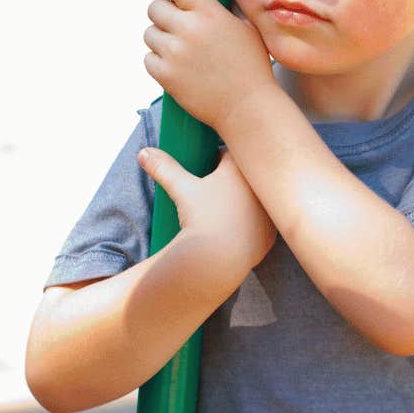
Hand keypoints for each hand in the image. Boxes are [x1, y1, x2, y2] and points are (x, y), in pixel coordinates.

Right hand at [138, 146, 277, 272]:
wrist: (219, 260)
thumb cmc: (202, 218)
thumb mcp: (181, 190)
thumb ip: (164, 168)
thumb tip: (143, 152)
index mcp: (242, 169)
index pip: (229, 153)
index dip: (214, 158)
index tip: (202, 165)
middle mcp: (261, 187)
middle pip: (243, 175)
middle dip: (227, 178)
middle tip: (207, 187)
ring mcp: (268, 212)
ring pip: (253, 199)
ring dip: (240, 201)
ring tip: (220, 209)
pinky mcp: (270, 235)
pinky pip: (259, 223)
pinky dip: (248, 224)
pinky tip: (237, 228)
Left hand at [143, 0, 274, 130]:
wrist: (248, 108)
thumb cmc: (252, 67)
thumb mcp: (247, 28)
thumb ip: (225, 6)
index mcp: (210, 13)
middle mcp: (189, 29)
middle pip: (154, 8)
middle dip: (162, 13)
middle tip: (172, 23)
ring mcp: (175, 54)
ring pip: (149, 34)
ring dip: (159, 38)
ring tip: (177, 48)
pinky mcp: (166, 76)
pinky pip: (148, 59)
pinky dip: (158, 61)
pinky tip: (174, 65)